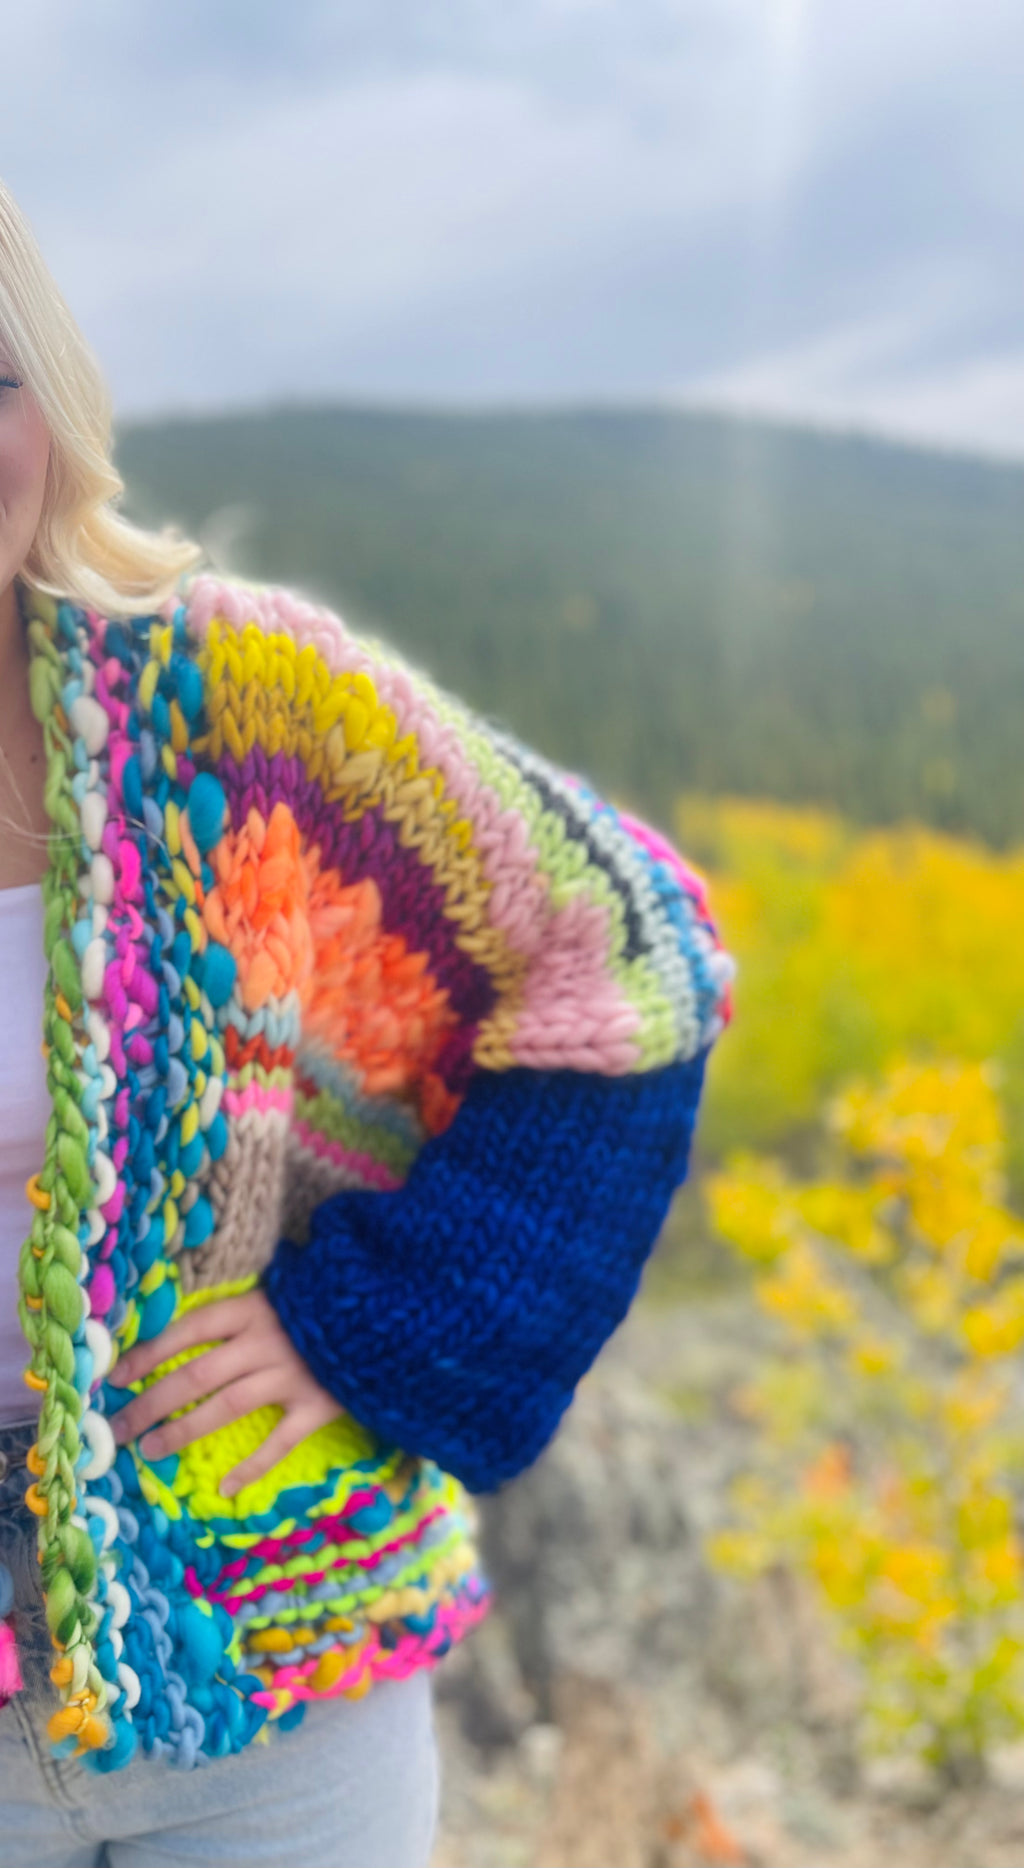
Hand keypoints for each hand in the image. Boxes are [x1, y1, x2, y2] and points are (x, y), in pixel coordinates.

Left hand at [109, 1288, 342, 1496]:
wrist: (391, 1315)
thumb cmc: (326, 1304)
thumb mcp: (282, 1294)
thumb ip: (244, 1313)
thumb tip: (190, 1332)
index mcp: (253, 1309)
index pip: (189, 1330)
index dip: (149, 1353)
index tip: (117, 1376)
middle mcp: (266, 1342)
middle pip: (196, 1374)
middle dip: (152, 1401)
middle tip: (119, 1428)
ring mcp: (292, 1375)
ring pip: (226, 1406)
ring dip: (184, 1430)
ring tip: (152, 1449)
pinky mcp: (319, 1404)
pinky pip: (279, 1441)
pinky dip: (253, 1466)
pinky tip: (226, 1488)